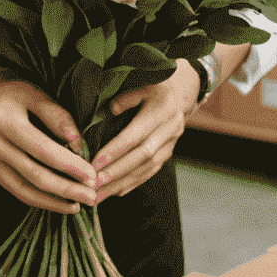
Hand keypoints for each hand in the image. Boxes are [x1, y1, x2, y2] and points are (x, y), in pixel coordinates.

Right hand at [0, 9, 97, 213]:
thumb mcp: (28, 88)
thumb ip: (54, 114)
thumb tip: (77, 142)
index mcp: (4, 118)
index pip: (44, 150)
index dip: (70, 165)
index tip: (93, 174)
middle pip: (34, 173)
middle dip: (67, 188)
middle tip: (93, 196)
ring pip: (22, 187)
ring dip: (52, 200)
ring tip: (78, 205)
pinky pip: (11, 187)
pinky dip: (35, 198)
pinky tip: (54, 202)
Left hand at [91, 61, 203, 204]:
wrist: (182, 90)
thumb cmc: (155, 84)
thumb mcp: (142, 82)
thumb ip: (126, 97)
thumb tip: (111, 111)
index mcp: (162, 111)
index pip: (136, 136)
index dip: (115, 151)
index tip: (95, 163)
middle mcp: (170, 130)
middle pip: (142, 157)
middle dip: (116, 172)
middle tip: (93, 184)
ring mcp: (171, 144)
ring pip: (146, 168)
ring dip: (121, 183)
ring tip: (99, 194)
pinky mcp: (168, 153)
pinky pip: (150, 172)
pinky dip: (133, 183)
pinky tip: (115, 192)